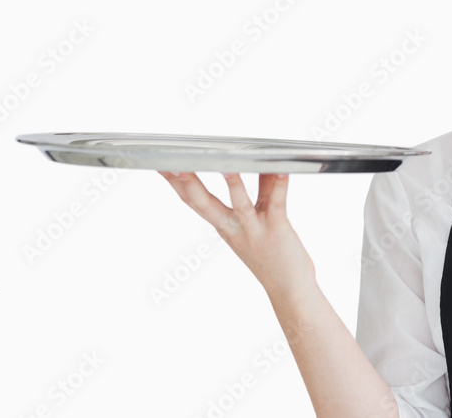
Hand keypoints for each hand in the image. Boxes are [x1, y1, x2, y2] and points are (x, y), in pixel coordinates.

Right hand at [158, 171, 315, 298]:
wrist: (288, 290)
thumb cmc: (274, 255)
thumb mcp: (258, 221)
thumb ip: (261, 190)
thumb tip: (262, 162)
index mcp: (224, 226)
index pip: (194, 202)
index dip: (176, 184)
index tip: (162, 165)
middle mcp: (234, 228)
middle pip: (205, 204)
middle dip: (187, 184)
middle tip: (173, 164)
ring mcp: (255, 230)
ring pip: (240, 204)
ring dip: (232, 184)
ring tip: (225, 166)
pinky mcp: (278, 229)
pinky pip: (277, 204)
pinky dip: (279, 185)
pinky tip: (281, 169)